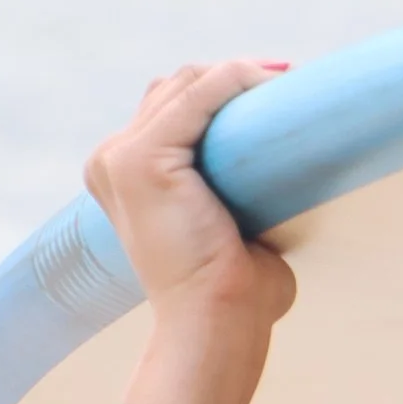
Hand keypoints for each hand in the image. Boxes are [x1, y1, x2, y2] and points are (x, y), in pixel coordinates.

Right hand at [85, 59, 297, 403]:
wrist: (217, 327)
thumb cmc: (235, 295)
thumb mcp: (233, 227)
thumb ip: (236, 189)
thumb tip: (279, 173)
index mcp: (125, 176)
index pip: (173, 107)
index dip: (224, 90)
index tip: (278, 91)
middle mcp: (112, 160)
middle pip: (177, 88)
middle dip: (233, 79)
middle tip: (290, 83)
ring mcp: (121, 157)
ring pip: (187, 85)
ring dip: (240, 76)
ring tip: (289, 82)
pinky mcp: (142, 159)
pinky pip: (198, 95)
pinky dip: (237, 81)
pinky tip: (274, 84)